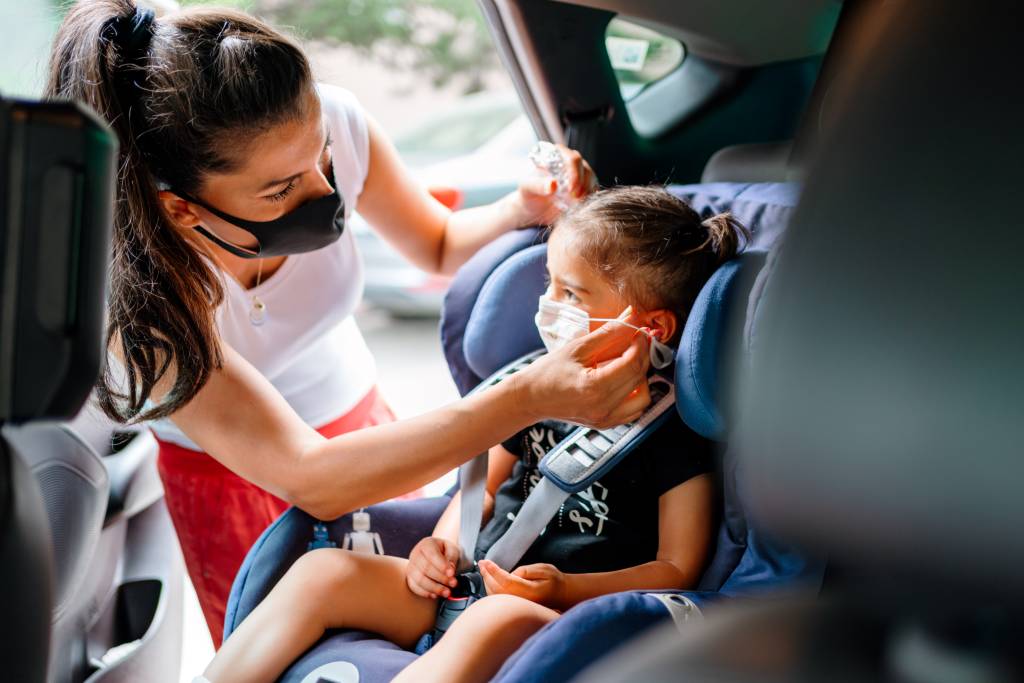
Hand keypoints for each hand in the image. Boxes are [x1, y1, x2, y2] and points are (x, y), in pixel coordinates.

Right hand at [406, 537, 459, 598]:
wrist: (438, 555)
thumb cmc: (445, 552)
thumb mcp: (452, 549)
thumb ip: (452, 558)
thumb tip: (450, 571)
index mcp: (426, 544)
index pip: (432, 555)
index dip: (442, 565)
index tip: (452, 573)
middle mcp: (415, 554)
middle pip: (426, 568)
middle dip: (441, 578)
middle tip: (453, 583)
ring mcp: (411, 566)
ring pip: (419, 580)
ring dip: (434, 588)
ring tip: (447, 592)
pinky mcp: (410, 577)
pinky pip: (414, 587)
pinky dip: (426, 593)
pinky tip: (436, 595)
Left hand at [479, 560, 567, 608]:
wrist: (561, 595)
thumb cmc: (554, 581)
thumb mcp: (545, 569)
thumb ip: (528, 571)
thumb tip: (512, 574)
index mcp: (530, 591)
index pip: (507, 581)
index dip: (494, 571)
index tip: (486, 562)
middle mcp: (522, 600)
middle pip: (498, 589)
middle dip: (487, 575)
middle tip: (481, 563)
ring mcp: (518, 605)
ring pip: (496, 596)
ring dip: (487, 581)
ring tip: (483, 569)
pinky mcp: (516, 606)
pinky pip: (499, 599)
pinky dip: (490, 588)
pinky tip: (489, 580)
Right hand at [511, 307, 651, 428]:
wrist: (531, 397)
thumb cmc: (548, 371)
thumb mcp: (578, 347)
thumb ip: (609, 333)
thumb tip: (632, 317)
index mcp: (594, 387)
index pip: (632, 363)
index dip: (640, 344)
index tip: (638, 331)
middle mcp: (602, 407)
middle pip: (640, 378)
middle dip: (642, 355)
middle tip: (635, 341)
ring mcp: (604, 419)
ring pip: (643, 397)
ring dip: (641, 377)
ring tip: (628, 362)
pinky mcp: (605, 423)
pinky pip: (634, 410)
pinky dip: (635, 393)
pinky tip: (623, 379)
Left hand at [514, 144, 597, 226]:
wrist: (533, 209)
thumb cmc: (528, 195)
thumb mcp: (527, 189)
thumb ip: (538, 185)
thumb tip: (553, 184)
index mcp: (554, 156)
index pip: (570, 157)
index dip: (574, 172)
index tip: (571, 189)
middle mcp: (567, 162)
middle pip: (583, 166)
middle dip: (582, 182)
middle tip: (575, 198)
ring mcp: (577, 173)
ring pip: (591, 177)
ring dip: (587, 190)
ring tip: (577, 203)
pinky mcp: (583, 186)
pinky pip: (593, 188)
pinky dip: (590, 196)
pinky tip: (582, 204)